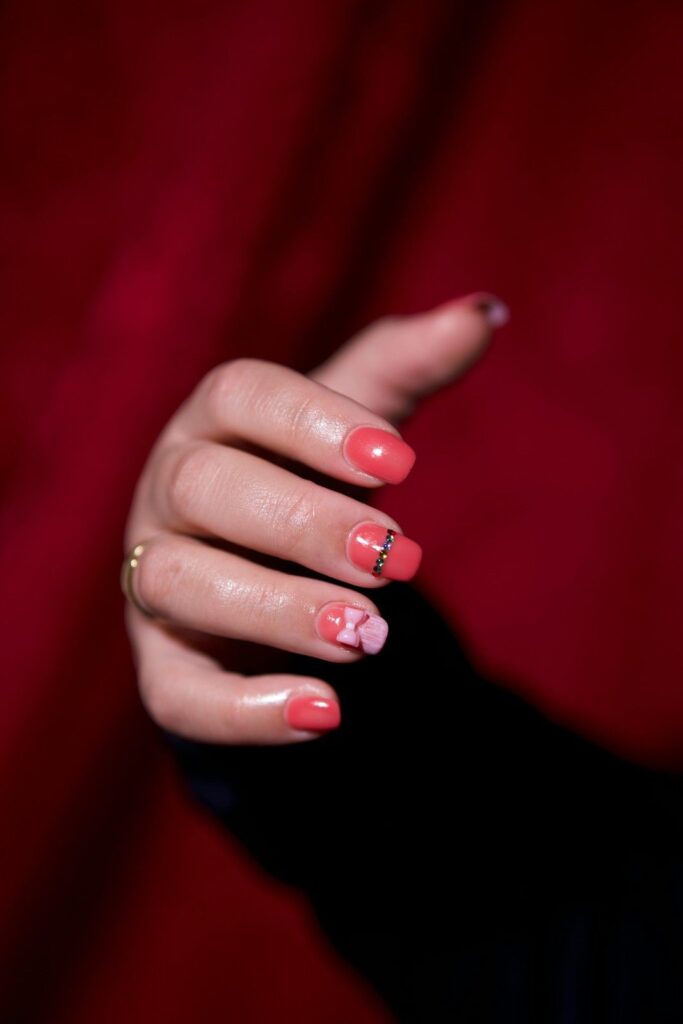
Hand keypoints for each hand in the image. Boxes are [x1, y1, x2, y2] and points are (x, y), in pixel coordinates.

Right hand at [121, 292, 507, 743]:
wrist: (260, 580)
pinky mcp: (165, 668)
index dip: (316, 423)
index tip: (404, 461)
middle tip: (397, 557)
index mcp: (211, 424)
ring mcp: (153, 583)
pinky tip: (326, 713)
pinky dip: (245, 710)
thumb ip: (409, 371)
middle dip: (304, 521)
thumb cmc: (305, 486)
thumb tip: (485, 312)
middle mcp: (165, 496)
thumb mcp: (356, 429)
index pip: (239, 395)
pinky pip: (176, 693)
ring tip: (368, 635)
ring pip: (181, 585)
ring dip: (277, 609)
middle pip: (206, 488)